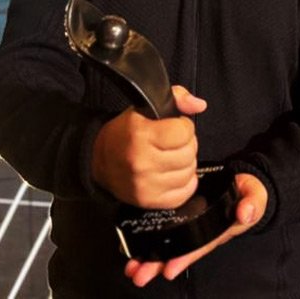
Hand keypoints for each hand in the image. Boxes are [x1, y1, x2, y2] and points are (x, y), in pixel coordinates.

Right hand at [92, 85, 206, 208]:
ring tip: (171, 156)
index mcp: (141, 135)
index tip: (175, 126)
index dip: (183, 126)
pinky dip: (185, 182)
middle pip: (189, 152)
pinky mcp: (150, 201)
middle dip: (186, 144)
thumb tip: (199, 105)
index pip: (184, 131)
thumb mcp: (146, 107)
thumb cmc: (124, 133)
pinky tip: (173, 172)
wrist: (100, 160)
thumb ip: (177, 98)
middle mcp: (143, 162)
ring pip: (189, 172)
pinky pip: (184, 193)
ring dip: (185, 163)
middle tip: (172, 142)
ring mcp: (146, 185)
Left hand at [123, 172, 267, 286]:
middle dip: (157, 264)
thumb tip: (245, 212)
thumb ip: (252, 203)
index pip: (199, 246)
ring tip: (131, 269)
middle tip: (139, 275)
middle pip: (178, 252)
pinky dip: (148, 239)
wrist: (243, 184)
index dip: (184, 257)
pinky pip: (165, 230)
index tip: (168, 268)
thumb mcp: (255, 196)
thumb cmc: (248, 193)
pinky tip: (132, 247)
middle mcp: (201, 232)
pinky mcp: (182, 214)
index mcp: (217, 231)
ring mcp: (191, 225)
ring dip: (149, 257)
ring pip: (168, 245)